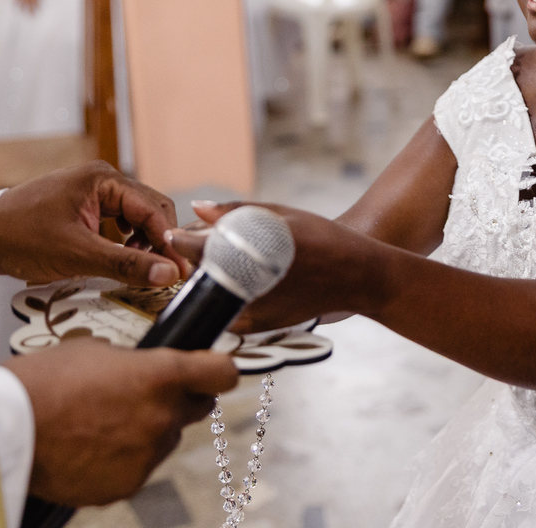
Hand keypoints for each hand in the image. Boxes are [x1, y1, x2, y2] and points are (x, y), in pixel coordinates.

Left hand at [0, 161, 190, 286]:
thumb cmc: (21, 237)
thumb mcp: (78, 254)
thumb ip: (127, 264)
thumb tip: (168, 274)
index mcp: (105, 179)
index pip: (154, 209)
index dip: (169, 242)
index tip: (180, 271)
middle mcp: (104, 180)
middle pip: (151, 209)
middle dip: (160, 240)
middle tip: (167, 273)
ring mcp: (95, 191)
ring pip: (138, 215)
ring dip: (146, 241)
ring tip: (142, 266)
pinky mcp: (87, 205)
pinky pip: (121, 219)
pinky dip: (129, 239)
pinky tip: (124, 256)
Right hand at [5, 340, 238, 505]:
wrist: (5, 431)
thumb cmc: (43, 382)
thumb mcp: (96, 351)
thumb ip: (135, 362)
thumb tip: (146, 369)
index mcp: (162, 376)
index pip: (222, 373)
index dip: (218, 370)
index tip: (213, 371)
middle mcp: (163, 417)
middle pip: (196, 407)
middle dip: (178, 400)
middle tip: (145, 396)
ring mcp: (147, 455)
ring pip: (165, 440)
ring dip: (148, 431)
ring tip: (103, 425)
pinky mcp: (127, 484)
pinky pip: (139, 467)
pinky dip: (124, 460)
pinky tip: (92, 450)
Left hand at [169, 201, 368, 332]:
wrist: (356, 276)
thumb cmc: (323, 239)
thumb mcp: (281, 215)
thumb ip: (235, 211)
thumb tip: (197, 208)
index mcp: (246, 255)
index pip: (194, 249)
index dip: (182, 239)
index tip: (180, 233)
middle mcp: (245, 288)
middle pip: (198, 274)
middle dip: (198, 259)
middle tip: (210, 244)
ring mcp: (250, 312)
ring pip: (211, 294)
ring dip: (212, 277)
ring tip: (234, 261)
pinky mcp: (257, 327)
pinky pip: (228, 309)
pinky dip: (228, 294)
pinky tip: (247, 279)